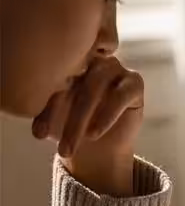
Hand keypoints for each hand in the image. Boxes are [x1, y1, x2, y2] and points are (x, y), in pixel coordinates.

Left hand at [32, 56, 143, 195]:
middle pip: (72, 80)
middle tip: (59, 146)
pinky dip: (106, 115)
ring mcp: (113, 67)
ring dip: (81, 118)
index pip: (51, 77)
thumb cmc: (70, 126)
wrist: (100, 147)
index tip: (38, 135)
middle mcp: (89, 58)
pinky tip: (94, 133)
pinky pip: (120, 95)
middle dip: (63, 116)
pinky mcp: (134, 82)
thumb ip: (44, 98)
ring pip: (93, 87)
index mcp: (64, 60)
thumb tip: (29, 97)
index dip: (45, 107)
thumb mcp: (52, 114)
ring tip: (74, 144)